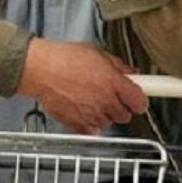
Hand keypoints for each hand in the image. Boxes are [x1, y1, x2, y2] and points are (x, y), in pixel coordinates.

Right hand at [17, 38, 148, 134]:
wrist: (41, 69)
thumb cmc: (64, 57)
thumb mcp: (96, 52)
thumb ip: (118, 65)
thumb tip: (130, 72)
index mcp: (113, 82)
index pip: (140, 102)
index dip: (140, 100)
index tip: (138, 98)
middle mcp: (106, 100)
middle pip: (126, 115)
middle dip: (121, 106)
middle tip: (110, 95)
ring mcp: (93, 114)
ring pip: (109, 123)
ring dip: (105, 114)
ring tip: (91, 98)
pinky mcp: (79, 124)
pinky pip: (93, 129)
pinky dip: (90, 122)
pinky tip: (82, 107)